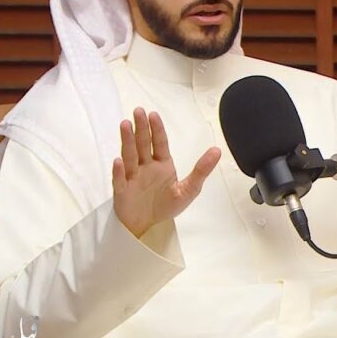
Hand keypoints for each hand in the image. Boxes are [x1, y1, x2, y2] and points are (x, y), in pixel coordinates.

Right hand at [112, 107, 220, 237]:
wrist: (147, 226)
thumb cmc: (165, 205)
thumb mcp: (189, 189)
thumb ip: (201, 170)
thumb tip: (217, 150)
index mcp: (162, 164)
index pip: (159, 143)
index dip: (156, 129)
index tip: (153, 114)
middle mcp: (145, 167)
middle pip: (143, 144)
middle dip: (141, 128)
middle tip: (138, 111)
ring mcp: (132, 177)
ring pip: (129, 156)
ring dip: (127, 141)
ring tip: (125, 125)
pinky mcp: (123, 191)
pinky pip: (120, 180)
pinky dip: (119, 171)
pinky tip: (119, 161)